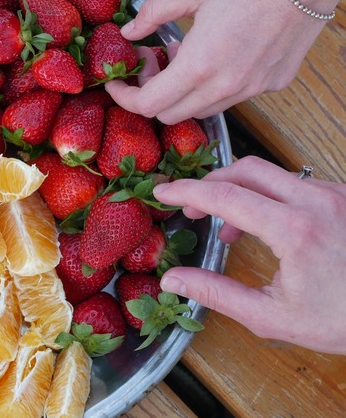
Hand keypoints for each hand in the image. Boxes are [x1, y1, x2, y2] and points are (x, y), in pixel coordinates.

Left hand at [105, 0, 343, 123]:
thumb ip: (153, 14)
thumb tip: (130, 31)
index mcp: (200, 65)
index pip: (149, 105)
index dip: (125, 98)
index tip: (118, 85)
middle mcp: (225, 86)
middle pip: (170, 115)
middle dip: (152, 94)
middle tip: (153, 62)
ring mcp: (251, 89)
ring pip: (201, 110)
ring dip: (183, 92)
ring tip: (185, 56)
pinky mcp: (272, 84)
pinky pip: (232, 98)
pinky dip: (214, 87)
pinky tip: (217, 57)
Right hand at [152, 156, 345, 353]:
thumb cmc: (343, 320)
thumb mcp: (271, 316)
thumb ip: (216, 294)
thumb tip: (173, 280)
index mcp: (295, 229)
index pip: (225, 195)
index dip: (186, 192)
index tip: (163, 193)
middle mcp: (317, 201)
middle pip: (246, 169)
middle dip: (211, 182)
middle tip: (190, 205)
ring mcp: (336, 195)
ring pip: (272, 173)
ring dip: (240, 190)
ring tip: (227, 226)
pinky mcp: (345, 197)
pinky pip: (295, 183)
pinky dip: (268, 196)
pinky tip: (264, 226)